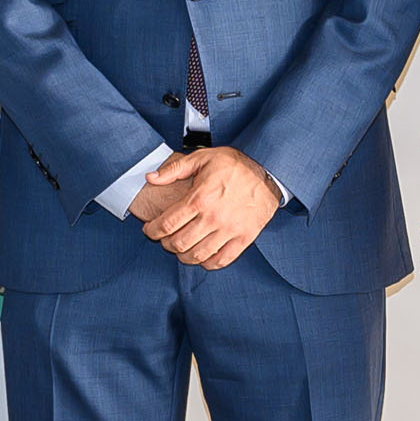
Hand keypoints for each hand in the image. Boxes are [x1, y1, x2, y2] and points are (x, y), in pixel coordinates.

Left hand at [132, 146, 281, 270]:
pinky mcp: (244, 238)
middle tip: (164, 239)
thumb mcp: (203, 157)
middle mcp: (213, 217)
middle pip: (179, 243)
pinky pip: (222, 260)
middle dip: (166, 244)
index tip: (149, 229)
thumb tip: (150, 177)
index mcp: (200, 198)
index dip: (152, 230)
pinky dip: (207, 263)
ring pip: (198, 255)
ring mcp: (230, 230)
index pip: (167, 224)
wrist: (269, 170)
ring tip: (181, 249)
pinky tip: (202, 256)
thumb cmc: (236, 164)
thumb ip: (174, 169)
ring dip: (183, 256)